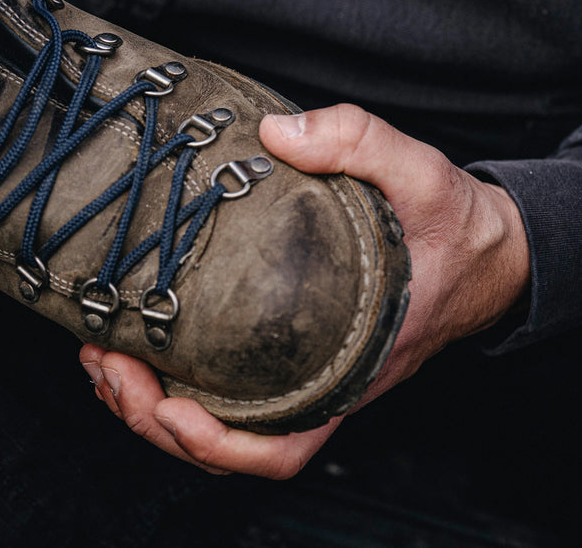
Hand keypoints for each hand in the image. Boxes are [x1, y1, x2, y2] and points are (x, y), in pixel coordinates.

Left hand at [80, 103, 530, 477]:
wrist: (483, 249)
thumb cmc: (451, 226)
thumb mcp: (420, 172)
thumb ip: (356, 141)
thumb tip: (277, 134)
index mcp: (350, 366)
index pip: (286, 446)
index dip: (221, 444)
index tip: (171, 408)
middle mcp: (318, 386)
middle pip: (226, 446)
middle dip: (153, 418)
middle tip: (104, 364)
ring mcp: (296, 376)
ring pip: (214, 425)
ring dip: (148, 405)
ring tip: (98, 358)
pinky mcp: (279, 355)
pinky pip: (220, 393)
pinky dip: (168, 381)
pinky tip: (128, 344)